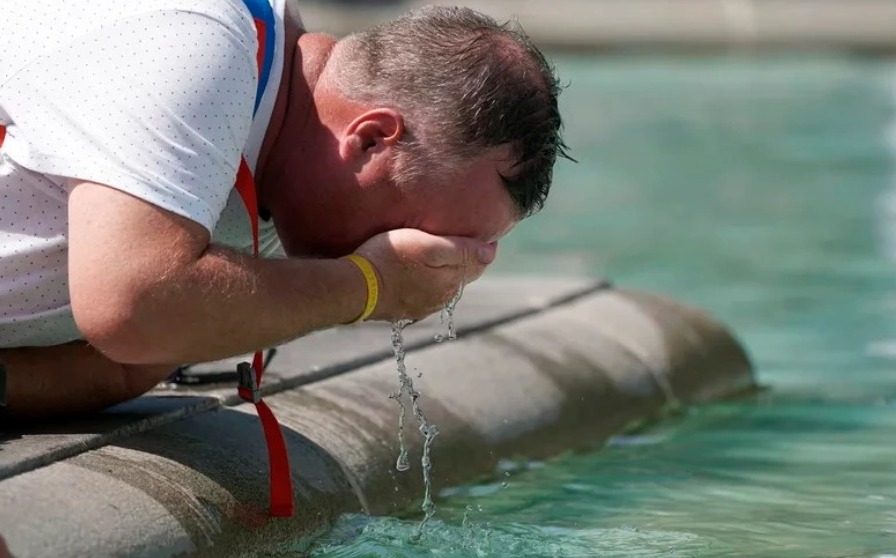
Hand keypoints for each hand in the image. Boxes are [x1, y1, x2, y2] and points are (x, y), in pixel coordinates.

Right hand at [354, 229, 496, 321]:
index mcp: (451, 282)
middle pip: (461, 275)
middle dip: (465, 259)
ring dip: (445, 271)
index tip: (483, 232)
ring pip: (443, 285)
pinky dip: (427, 282)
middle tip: (462, 238)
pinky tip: (418, 272)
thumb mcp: (427, 246)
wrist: (353, 288)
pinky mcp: (404, 310)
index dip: (482, 247)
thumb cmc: (389, 259)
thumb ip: (461, 250)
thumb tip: (491, 252)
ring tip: (439, 253)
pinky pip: (424, 294)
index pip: (478, 263)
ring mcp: (422, 307)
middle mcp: (441, 298)